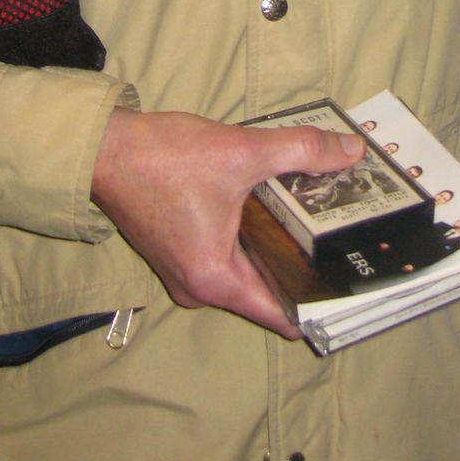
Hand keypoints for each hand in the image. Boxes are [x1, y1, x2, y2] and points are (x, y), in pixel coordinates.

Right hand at [91, 107, 363, 336]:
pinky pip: (228, 254)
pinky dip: (252, 235)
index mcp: (216, 280)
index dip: (320, 301)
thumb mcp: (242, 151)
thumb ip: (301, 151)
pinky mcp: (179, 250)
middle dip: (303, 263)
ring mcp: (186, 272)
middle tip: (346, 240)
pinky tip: (276, 208)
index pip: (281, 313)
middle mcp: (200, 288)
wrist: (105, 147)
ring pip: (248, 267)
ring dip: (276, 245)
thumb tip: (351, 151)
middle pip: (267, 288)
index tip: (354, 283)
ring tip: (320, 219)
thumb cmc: (165, 158)